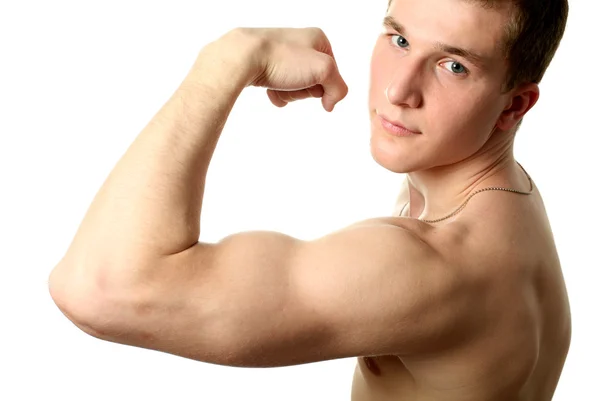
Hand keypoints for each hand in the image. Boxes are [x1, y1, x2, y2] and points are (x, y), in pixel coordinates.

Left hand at [232, 27, 348, 111]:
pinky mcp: (266, 65)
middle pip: (314, 81)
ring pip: (296, 86)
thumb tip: (331, 103)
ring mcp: (282, 54)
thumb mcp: (323, 70)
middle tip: (293, 83)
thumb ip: (338, 88)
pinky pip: (280, 88)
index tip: (313, 85)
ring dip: (290, 93)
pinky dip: (277, 94)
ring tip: (278, 86)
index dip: (325, 85)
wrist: (242, 56)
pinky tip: (270, 91)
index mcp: (317, 39)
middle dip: (305, 90)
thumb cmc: (281, 58)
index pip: (334, 73)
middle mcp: (300, 43)